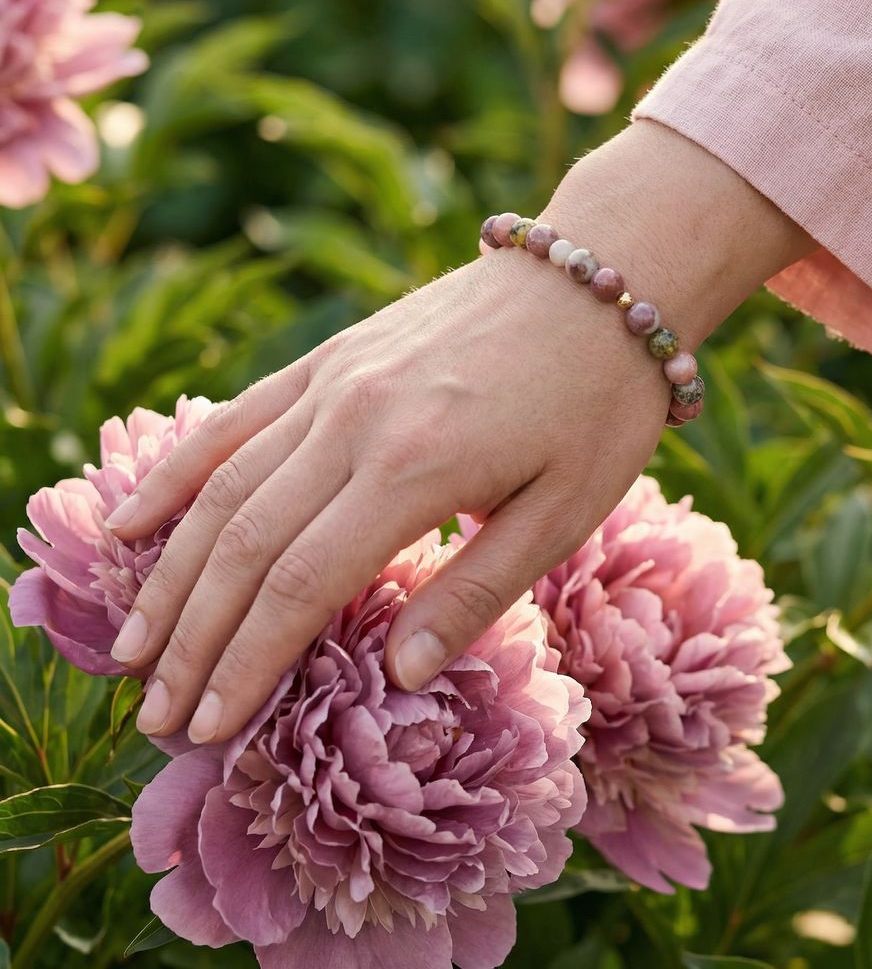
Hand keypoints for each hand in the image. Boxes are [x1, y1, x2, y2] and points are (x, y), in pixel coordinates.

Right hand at [107, 120, 813, 743]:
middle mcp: (355, 419)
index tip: (207, 729)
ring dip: (171, 571)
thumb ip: (475, 592)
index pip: (302, 584)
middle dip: (194, 637)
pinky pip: (238, 415)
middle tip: (155, 716)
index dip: (247, 663)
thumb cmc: (599, 404)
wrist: (602, 279)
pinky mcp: (334, 354)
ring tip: (132, 646)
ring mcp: (336, 378)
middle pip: (246, 543)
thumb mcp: (566, 510)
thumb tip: (398, 674)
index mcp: (416, 467)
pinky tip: (132, 516)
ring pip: (225, 484)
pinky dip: (178, 469)